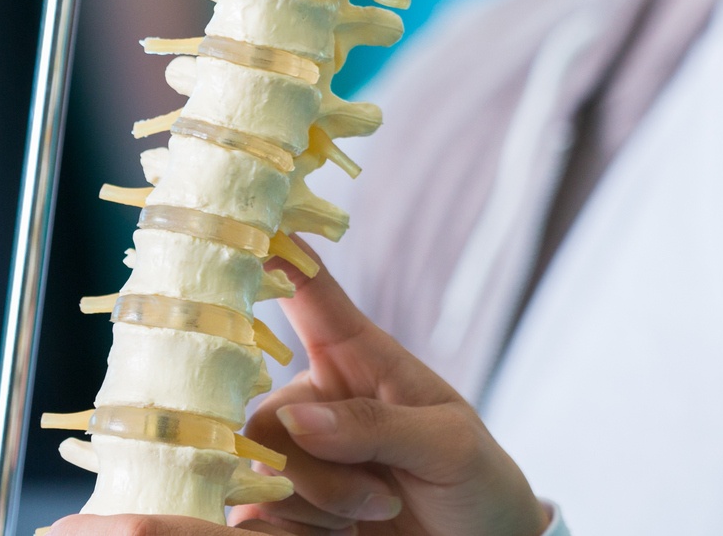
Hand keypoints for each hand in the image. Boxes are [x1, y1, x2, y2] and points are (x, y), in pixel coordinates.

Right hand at [48, 254, 547, 535]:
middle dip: (315, 466)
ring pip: (255, 469)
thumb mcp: (448, 445)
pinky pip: (251, 513)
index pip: (308, 290)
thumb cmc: (474, 480)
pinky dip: (295, 529)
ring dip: (314, 504)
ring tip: (377, 512)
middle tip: (383, 497)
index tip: (248, 218)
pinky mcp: (281, 508)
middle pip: (262, 415)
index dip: (275, 253)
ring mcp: (295, 455)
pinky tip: (344, 533)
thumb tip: (300, 418)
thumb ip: (376, 424)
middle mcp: (315, 400)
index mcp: (359, 357)